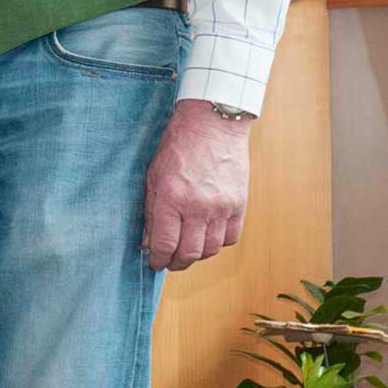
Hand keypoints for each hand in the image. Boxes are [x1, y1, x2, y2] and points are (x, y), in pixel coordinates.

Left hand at [143, 98, 252, 269]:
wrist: (212, 124)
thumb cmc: (177, 147)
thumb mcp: (153, 176)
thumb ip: (150, 212)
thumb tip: (148, 243)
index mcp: (172, 197)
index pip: (165, 243)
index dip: (158, 259)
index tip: (154, 262)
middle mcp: (198, 206)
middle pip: (190, 252)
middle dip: (177, 262)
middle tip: (170, 262)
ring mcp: (222, 206)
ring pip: (211, 249)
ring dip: (198, 256)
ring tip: (187, 252)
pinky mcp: (239, 204)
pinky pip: (230, 237)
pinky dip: (218, 243)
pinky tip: (207, 238)